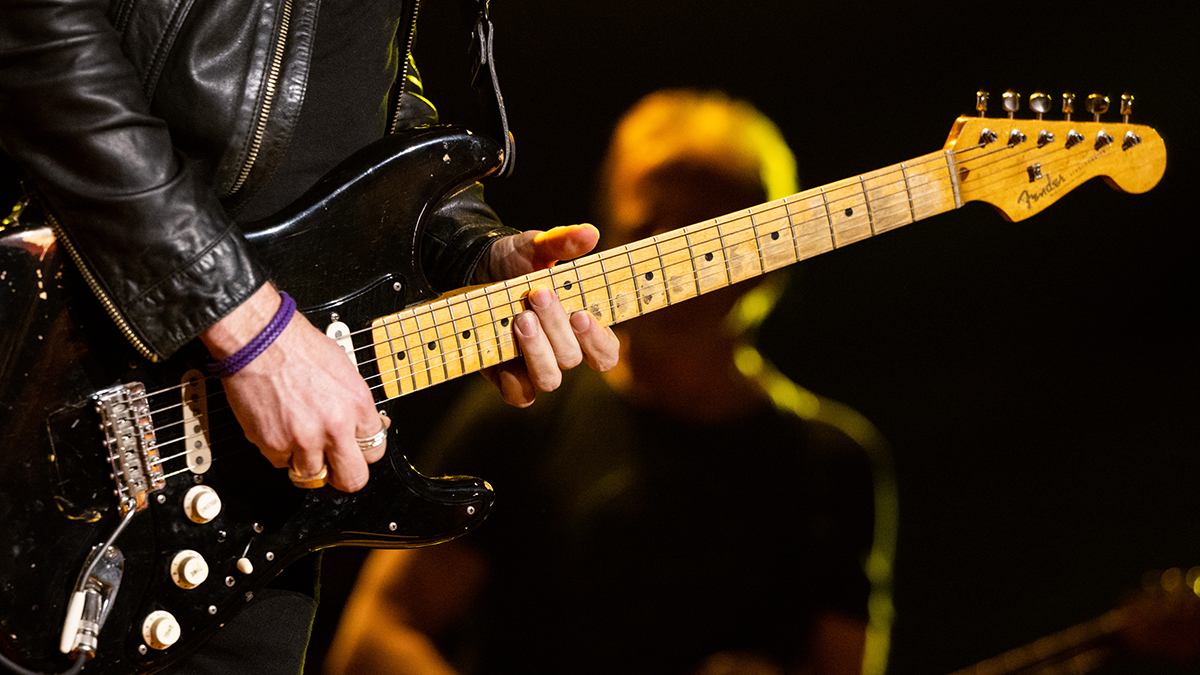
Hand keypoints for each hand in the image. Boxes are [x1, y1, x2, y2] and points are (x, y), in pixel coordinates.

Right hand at [200, 284, 384, 491]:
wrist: (259, 339)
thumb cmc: (297, 346)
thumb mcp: (344, 369)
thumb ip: (355, 404)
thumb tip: (365, 426)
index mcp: (357, 404)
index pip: (375, 451)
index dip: (363, 450)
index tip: (354, 448)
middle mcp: (334, 426)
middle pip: (352, 480)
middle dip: (343, 475)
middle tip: (335, 466)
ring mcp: (303, 438)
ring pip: (312, 476)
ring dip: (307, 462)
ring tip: (300, 438)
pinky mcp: (272, 444)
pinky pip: (280, 463)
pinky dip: (279, 451)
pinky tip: (279, 427)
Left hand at [474, 224, 619, 406]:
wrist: (472, 271)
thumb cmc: (515, 262)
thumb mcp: (536, 247)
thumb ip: (563, 243)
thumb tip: (589, 234)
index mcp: (579, 327)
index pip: (606, 352)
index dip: (598, 340)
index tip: (581, 314)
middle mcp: (561, 352)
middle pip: (572, 358)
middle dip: (556, 327)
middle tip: (538, 294)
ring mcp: (534, 368)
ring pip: (549, 379)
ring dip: (537, 351)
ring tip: (521, 318)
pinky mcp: (506, 378)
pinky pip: (519, 395)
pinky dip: (514, 381)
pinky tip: (504, 355)